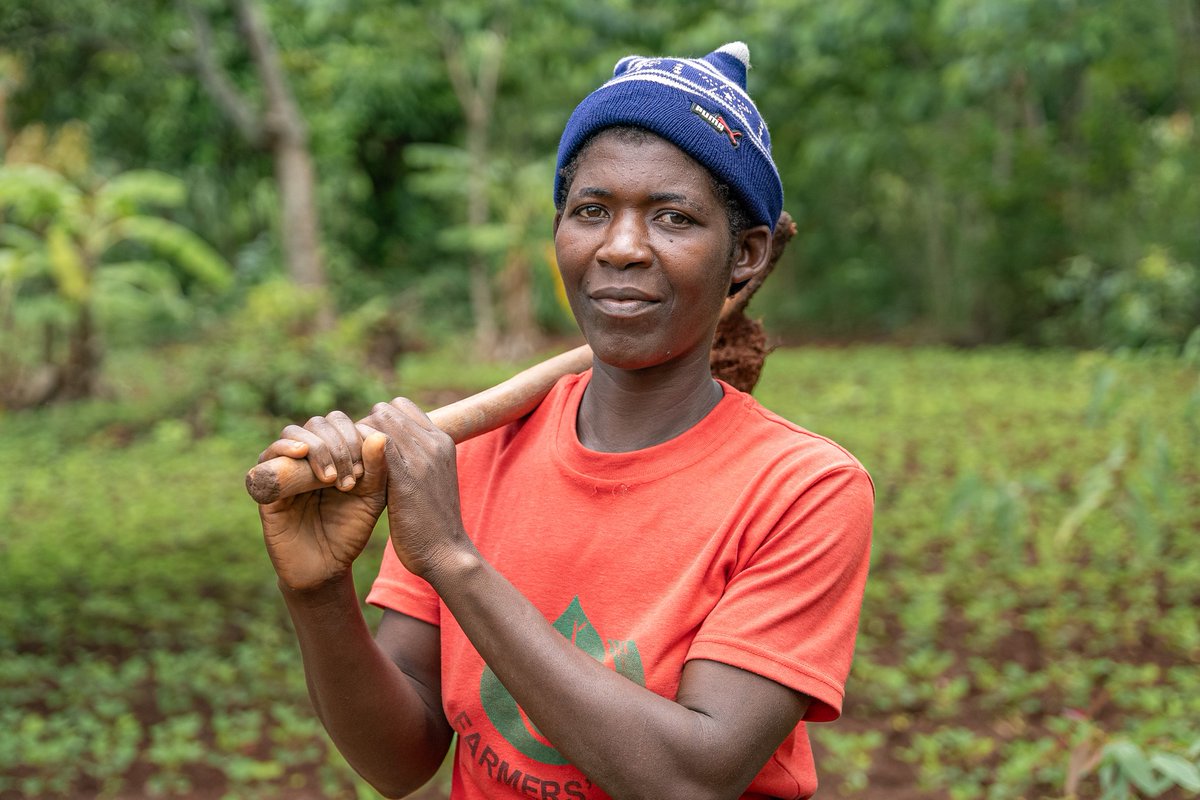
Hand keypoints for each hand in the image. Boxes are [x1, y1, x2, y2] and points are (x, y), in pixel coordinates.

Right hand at [257, 411, 387, 591]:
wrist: (325, 566)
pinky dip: (284, 448)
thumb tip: (378, 436)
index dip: (353, 437)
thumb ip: (378, 469)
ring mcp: (286, 467)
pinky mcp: (266, 484)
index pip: (340, 423)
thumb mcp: (371, 499)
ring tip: (331, 478)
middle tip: (350, 479)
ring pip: (294, 433)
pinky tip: (301, 453)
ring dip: (317, 448)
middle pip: (318, 423)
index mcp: (334, 453)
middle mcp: (308, 456)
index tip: (364, 471)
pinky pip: (267, 456)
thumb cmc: (349, 530)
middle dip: (338, 444)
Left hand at [362, 398, 473, 577]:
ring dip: (357, 439)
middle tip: (352, 457)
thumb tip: (391, 448)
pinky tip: (348, 477)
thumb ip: (418, 460)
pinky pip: (373, 444)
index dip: (380, 422)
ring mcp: (423, 457)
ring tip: (348, 466)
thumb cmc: (434, 523)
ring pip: (377, 422)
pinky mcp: (407, 476)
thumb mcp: (432, 482)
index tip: (367, 448)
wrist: (447, 554)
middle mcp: (435, 442)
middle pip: (386, 410)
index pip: (402, 406)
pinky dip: (356, 453)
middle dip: (364, 428)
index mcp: (442, 440)